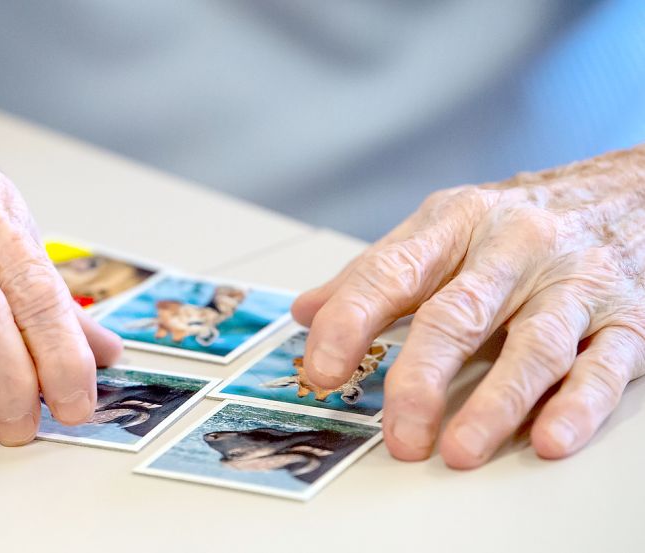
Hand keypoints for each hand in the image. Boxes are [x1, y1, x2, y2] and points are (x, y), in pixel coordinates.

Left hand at [292, 149, 644, 467]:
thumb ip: (374, 274)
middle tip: (398, 431)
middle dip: (422, 377)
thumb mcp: (441, 229)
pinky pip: (603, 366)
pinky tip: (548, 438)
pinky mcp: (626, 319)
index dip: (350, 321)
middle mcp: (514, 248)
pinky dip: (576, 406)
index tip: (320, 369)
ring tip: (459, 450)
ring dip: (496, 404)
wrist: (626, 192)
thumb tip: (305, 313)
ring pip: (533, 346)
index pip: (391, 272)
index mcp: (455, 223)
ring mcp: (573, 284)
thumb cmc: (517, 221)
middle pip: (459, 315)